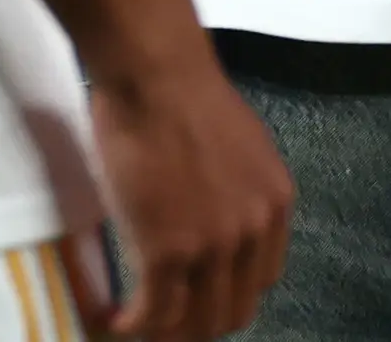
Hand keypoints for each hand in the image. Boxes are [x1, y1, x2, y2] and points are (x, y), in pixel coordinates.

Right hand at [87, 49, 294, 336]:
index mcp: (275, 205)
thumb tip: (215, 224)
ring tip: (138, 322)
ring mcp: (213, 246)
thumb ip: (239, 196)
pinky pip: (154, 314)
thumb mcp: (241, 150)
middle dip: (197, 323)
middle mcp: (253, 232)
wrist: (155, 75)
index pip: (261, 280)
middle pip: (232, 310)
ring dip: (164, 330)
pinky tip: (115, 319)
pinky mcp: (168, 253)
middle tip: (164, 318)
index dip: (225, 295)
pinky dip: (132, 324)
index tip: (197, 297)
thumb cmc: (185, 97)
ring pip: (194, 322)